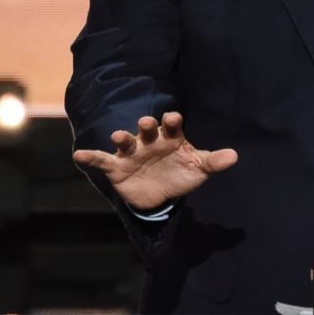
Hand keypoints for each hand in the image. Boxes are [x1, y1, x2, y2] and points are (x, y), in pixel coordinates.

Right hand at [72, 111, 237, 210]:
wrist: (161, 195)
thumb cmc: (181, 174)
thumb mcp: (199, 169)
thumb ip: (214, 162)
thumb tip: (234, 156)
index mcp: (171, 137)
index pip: (172, 125)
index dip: (172, 121)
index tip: (173, 119)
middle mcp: (151, 141)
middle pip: (148, 128)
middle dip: (148, 124)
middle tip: (148, 122)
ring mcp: (133, 153)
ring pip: (126, 141)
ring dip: (122, 137)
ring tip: (118, 135)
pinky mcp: (118, 168)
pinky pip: (103, 161)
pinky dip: (91, 157)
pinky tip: (79, 155)